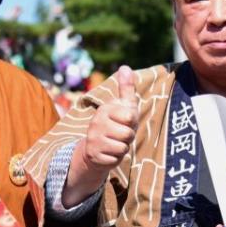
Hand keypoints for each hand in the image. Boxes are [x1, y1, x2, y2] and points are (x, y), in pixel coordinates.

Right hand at [62, 67, 138, 205]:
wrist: (94, 149)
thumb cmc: (115, 125)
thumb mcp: (123, 106)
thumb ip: (126, 88)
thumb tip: (125, 67)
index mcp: (105, 109)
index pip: (131, 117)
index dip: (132, 123)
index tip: (124, 122)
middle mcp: (96, 122)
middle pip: (128, 134)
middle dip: (128, 137)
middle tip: (119, 135)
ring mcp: (93, 139)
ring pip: (123, 147)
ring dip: (122, 148)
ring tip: (114, 143)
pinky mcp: (94, 155)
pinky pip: (116, 159)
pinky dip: (116, 158)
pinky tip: (108, 153)